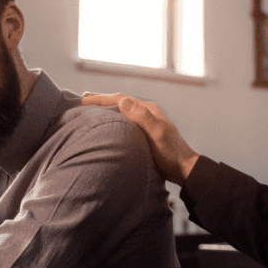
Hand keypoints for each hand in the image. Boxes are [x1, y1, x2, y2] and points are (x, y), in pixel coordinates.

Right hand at [81, 93, 198, 184]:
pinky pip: (124, 122)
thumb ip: (143, 117)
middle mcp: (146, 113)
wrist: (184, 169)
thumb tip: (123, 102)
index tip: (84, 99)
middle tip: (83, 99)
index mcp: (148, 110)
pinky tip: (107, 125)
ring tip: (91, 109)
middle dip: (101, 100)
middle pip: (120, 102)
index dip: (101, 98)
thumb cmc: (171, 153)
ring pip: (122, 112)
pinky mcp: (144, 134)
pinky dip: (112, 120)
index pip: (121, 99)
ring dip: (106, 109)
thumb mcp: (157, 134)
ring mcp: (145, 124)